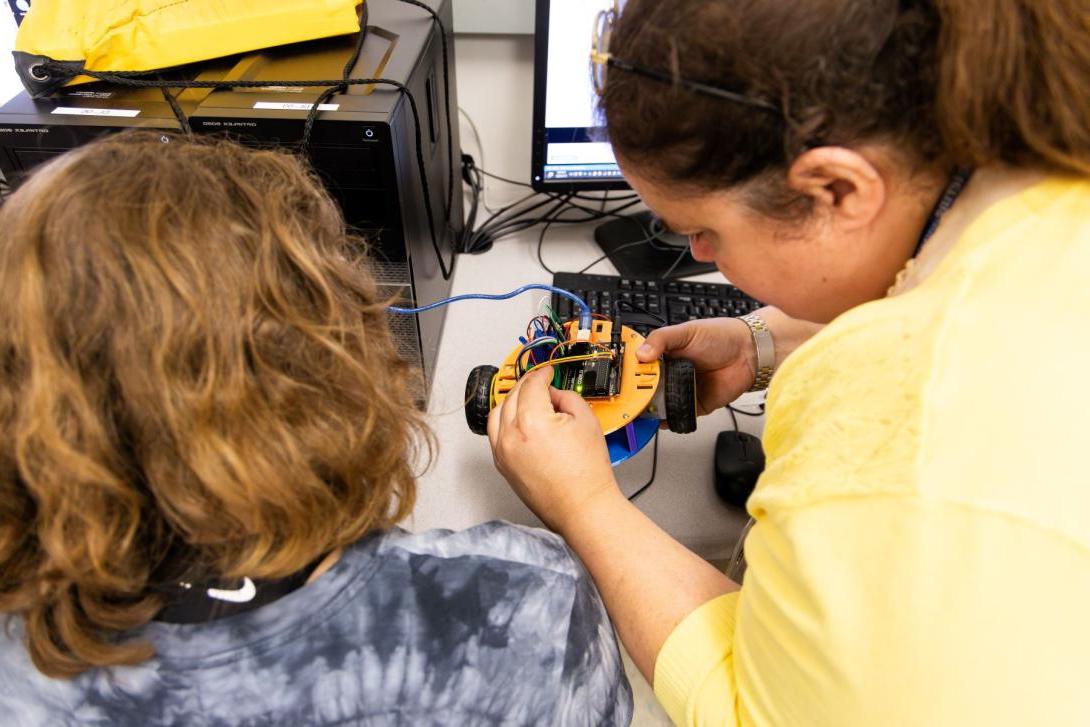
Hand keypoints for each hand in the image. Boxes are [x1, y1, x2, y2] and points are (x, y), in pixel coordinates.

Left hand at [487, 366, 620, 532]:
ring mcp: (503, 453)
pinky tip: (517, 420)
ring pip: (498, 413)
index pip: (531, 386)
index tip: (547, 372)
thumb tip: (554, 394)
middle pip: (513, 396)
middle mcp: (511, 436)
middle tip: (541, 383)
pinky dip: (504, 421)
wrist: (583, 507)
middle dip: (528, 385)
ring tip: (527, 399)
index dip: (542, 374)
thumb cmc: (587, 474)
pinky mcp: (502, 466)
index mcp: (531, 422)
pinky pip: (495, 434)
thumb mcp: (586, 421)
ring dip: (511, 401)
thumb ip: (567, 398)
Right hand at [636, 317, 755, 414]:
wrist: (750, 352)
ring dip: (651, 409)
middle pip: (647, 389)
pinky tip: (661, 420)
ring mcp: (683, 390)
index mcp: (665, 355)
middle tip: (630, 399)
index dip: (630, 374)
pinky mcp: (696, 406)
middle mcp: (672, 374)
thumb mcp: (686, 331)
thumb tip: (641, 354)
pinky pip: (679, 416)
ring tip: (641, 411)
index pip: (641, 367)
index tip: (622, 380)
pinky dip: (669, 421)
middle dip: (638, 395)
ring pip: (660, 405)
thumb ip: (661, 340)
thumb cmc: (720, 336)